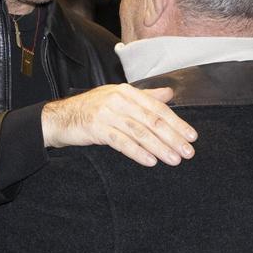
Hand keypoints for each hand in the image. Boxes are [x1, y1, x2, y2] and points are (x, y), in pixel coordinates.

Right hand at [41, 84, 196, 166]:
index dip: (177, 123)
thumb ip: (145, 96)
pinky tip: (150, 161)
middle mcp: (118, 99)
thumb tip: (170, 94)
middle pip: (152, 120)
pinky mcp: (97, 128)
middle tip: (188, 152)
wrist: (61, 118)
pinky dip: (137, 152)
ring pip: (139, 132)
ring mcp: (107, 113)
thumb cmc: (92, 109)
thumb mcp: (119, 98)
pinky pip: (121, 142)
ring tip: (174, 159)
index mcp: (127, 91)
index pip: (158, 108)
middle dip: (173, 137)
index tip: (191, 136)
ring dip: (159, 147)